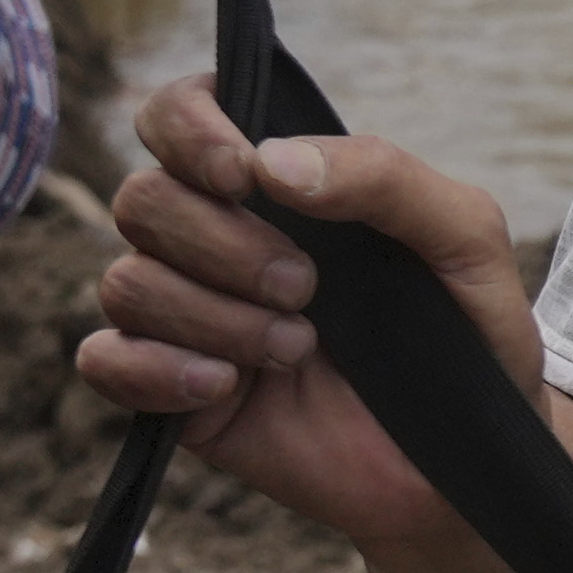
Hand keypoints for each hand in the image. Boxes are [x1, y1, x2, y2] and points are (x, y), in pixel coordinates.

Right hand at [84, 77, 544, 568]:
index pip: (178, 114)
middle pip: (142, 199)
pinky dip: (156, 368)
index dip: (186, 128)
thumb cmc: (467, 334)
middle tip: (306, 287)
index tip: (240, 171)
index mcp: (274, 184)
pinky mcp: (176, 395)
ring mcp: (190, 318)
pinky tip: (227, 386)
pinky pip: (104, 362)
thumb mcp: (462, 236)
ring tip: (296, 347)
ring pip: (126, 282)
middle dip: (220, 241)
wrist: (468, 458)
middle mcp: (216, 240)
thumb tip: (270, 162)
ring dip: (211, 314)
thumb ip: (383, 176)